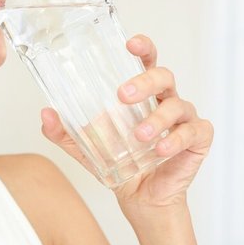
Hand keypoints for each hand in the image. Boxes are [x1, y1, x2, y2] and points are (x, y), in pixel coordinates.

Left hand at [40, 34, 212, 208]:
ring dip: (156, 119)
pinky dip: (176, 139)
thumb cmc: (121, 165)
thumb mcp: (87, 149)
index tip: (130, 44)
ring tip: (139, 136)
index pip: (147, 62)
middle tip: (122, 94)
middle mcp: (166, 100)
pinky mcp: (198, 140)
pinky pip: (193, 132)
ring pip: (177, 104)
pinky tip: (160, 150)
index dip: (143, 48)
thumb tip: (45, 114)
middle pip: (164, 76)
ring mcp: (185, 119)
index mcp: (144, 94)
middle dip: (144, 81)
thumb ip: (65, 132)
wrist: (142, 200)